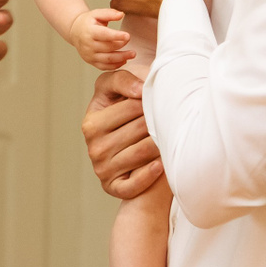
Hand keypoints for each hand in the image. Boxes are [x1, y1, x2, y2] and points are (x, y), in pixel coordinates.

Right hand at [68, 8, 132, 70]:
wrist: (75, 32)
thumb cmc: (88, 22)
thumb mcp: (96, 14)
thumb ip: (109, 14)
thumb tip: (121, 14)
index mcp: (89, 31)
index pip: (104, 35)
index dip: (116, 36)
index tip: (128, 36)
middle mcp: (88, 45)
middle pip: (108, 48)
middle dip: (121, 45)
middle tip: (130, 41)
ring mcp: (89, 55)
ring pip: (108, 59)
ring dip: (122, 58)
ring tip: (132, 54)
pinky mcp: (91, 62)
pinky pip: (105, 66)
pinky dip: (116, 65)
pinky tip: (124, 60)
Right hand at [83, 69, 161, 199]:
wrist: (125, 148)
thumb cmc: (124, 115)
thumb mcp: (115, 91)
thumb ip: (123, 80)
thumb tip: (140, 89)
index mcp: (92, 122)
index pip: (131, 106)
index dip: (150, 101)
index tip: (162, 100)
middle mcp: (93, 146)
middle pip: (139, 128)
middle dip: (158, 122)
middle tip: (174, 120)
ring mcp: (102, 168)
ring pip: (142, 152)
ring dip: (160, 145)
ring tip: (172, 138)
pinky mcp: (112, 187)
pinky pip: (133, 184)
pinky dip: (149, 175)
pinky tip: (161, 165)